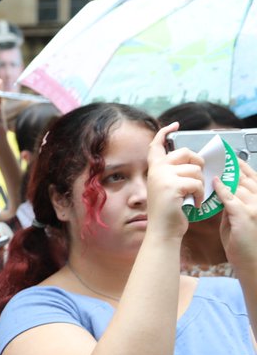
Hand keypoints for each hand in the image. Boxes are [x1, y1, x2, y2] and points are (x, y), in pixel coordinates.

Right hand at [147, 123, 205, 240]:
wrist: (162, 230)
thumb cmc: (168, 211)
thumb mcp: (167, 187)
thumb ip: (174, 172)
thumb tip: (194, 160)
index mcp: (154, 170)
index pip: (156, 145)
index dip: (165, 133)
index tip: (175, 125)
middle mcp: (156, 171)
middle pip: (185, 152)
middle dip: (197, 163)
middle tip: (197, 177)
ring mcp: (163, 178)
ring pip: (195, 169)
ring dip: (200, 183)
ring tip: (194, 196)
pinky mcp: (172, 187)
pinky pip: (196, 183)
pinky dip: (200, 194)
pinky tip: (194, 202)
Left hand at [216, 157, 256, 271]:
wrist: (252, 262)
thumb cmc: (244, 244)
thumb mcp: (239, 219)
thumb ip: (234, 204)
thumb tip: (223, 192)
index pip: (253, 178)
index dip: (242, 166)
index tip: (230, 157)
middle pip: (245, 178)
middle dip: (231, 168)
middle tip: (216, 158)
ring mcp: (256, 207)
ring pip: (238, 185)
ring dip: (224, 177)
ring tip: (210, 168)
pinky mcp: (246, 215)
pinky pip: (231, 197)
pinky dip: (222, 189)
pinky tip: (214, 182)